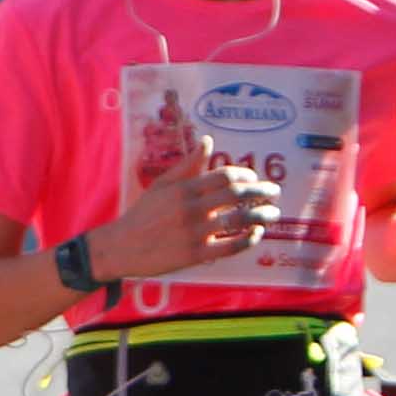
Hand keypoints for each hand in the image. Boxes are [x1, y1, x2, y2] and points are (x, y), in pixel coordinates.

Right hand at [88, 156, 277, 282]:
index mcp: (184, 188)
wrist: (121, 247)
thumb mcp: (161, 184)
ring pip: (239, 220)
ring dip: (262, 214)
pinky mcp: (196, 254)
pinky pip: (231, 246)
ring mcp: (195, 232)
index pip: (224, 175)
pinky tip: (257, 233)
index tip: (254, 178)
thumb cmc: (143, 214)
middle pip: (236, 194)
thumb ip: (188, 164)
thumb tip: (208, 140)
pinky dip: (249, 239)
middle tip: (274, 192)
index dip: (245, 175)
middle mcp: (191, 208)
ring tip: (272, 213)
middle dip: (261, 191)